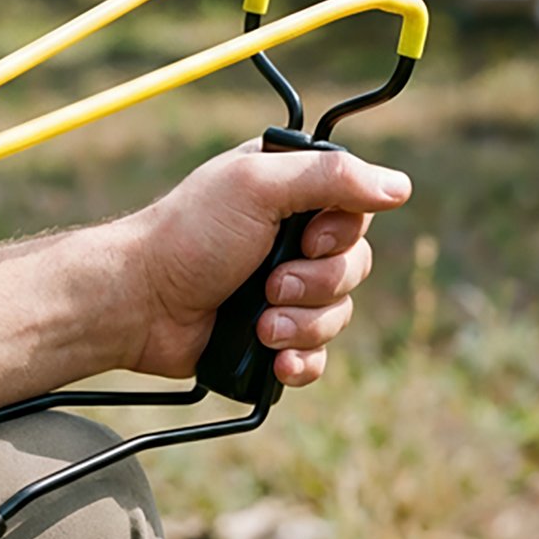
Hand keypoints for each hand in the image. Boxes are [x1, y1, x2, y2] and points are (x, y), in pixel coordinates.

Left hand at [126, 144, 411, 386]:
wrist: (140, 304)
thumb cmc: (188, 235)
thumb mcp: (257, 187)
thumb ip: (330, 178)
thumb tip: (398, 187)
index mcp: (290, 191)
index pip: (357, 209)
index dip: (342, 232)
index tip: (310, 237)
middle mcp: (292, 236)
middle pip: (356, 265)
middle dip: (318, 283)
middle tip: (272, 281)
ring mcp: (283, 288)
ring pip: (339, 313)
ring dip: (304, 323)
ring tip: (261, 324)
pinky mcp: (272, 335)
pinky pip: (318, 355)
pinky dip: (302, 360)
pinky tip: (277, 359)